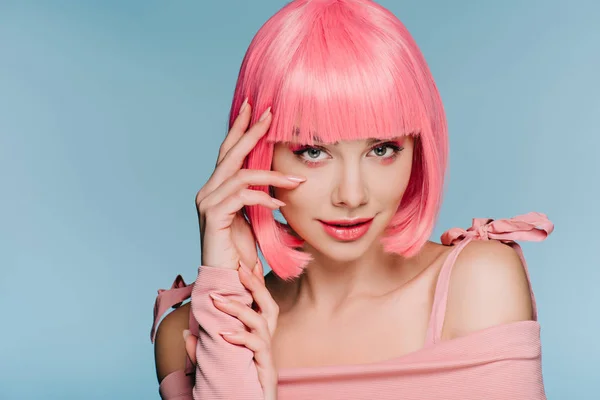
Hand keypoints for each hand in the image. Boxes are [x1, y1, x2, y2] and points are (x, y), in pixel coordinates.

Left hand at [184, 259, 278, 399]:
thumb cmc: (236, 390)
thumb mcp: (215, 365)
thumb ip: (202, 350)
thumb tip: (185, 334)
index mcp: (256, 339)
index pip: (259, 305)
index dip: (255, 284)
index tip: (246, 263)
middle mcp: (265, 343)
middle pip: (269, 307)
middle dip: (256, 285)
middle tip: (240, 268)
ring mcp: (266, 356)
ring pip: (262, 323)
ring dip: (240, 309)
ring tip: (219, 301)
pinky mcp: (266, 369)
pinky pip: (257, 347)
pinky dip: (241, 337)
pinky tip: (224, 334)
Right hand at [195, 99, 305, 270]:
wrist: (230, 282)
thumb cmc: (243, 253)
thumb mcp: (255, 219)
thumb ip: (260, 198)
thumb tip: (284, 183)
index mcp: (217, 189)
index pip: (228, 153)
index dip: (241, 130)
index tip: (255, 110)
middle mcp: (208, 192)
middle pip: (230, 153)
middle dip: (250, 131)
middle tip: (269, 113)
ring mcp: (207, 203)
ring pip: (240, 174)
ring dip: (271, 175)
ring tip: (297, 181)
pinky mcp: (213, 217)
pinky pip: (241, 196)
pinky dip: (263, 197)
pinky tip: (280, 204)